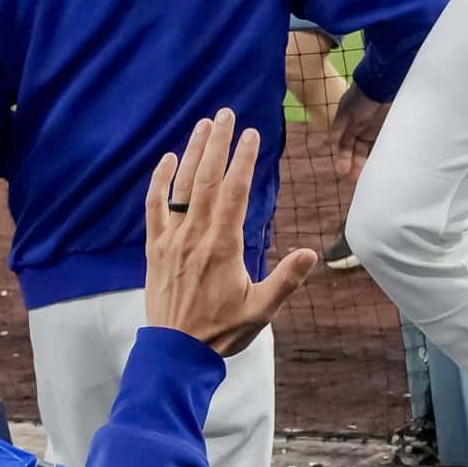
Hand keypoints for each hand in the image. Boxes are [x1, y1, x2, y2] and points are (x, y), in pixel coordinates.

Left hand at [144, 109, 318, 355]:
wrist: (176, 353)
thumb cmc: (222, 331)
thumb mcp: (262, 310)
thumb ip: (286, 280)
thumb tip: (313, 254)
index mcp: (223, 246)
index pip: (235, 191)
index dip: (244, 159)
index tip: (252, 134)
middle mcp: (196, 235)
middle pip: (208, 178)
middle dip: (219, 143)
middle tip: (228, 113)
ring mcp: (172, 239)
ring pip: (182, 186)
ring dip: (193, 152)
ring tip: (205, 124)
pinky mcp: (155, 248)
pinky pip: (154, 207)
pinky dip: (160, 181)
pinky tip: (167, 159)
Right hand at [326, 83, 388, 179]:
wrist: (382, 84)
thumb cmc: (361, 98)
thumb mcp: (346, 113)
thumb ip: (338, 129)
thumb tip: (327, 145)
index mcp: (346, 125)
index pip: (343, 146)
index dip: (342, 158)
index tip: (343, 172)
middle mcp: (358, 129)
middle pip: (354, 150)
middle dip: (353, 164)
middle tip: (354, 179)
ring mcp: (372, 129)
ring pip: (367, 150)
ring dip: (365, 163)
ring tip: (366, 176)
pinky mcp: (385, 129)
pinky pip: (380, 146)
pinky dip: (379, 155)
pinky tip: (380, 166)